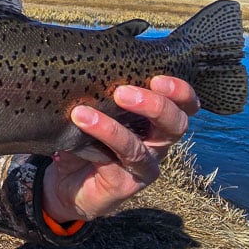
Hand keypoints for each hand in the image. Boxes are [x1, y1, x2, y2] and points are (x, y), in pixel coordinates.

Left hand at [41, 76, 199, 223]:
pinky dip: (97, 142)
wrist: (64, 183)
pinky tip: (80, 125)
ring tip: (84, 112)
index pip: (184, 104)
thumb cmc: (84, 136)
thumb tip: (88, 63)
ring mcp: (143, 166)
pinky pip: (114, 163)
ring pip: (141, 148)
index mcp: (157, 120)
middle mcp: (157, 143)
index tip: (157, 78)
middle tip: (122, 92)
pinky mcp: (125, 184)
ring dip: (113, 128)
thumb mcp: (95, 108)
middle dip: (155, 106)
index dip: (180, 91)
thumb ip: (102, 92)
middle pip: (176, 125)